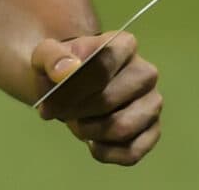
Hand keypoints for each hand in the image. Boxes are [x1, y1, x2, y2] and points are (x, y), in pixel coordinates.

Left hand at [32, 31, 161, 166]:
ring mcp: (152, 103)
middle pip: (109, 99)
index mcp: (124, 45)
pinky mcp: (153, 131)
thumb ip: (52, 57)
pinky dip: (105, 152)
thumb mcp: (46, 56)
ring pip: (122, 128)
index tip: (50, 103)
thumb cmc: (62, 69)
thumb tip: (66, 70)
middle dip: (77, 112)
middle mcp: (146, 72)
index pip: (103, 66)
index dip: (74, 89)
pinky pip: (131, 152)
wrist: (71, 87)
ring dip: (89, 132)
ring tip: (77, 124)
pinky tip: (92, 142)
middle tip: (59, 113)